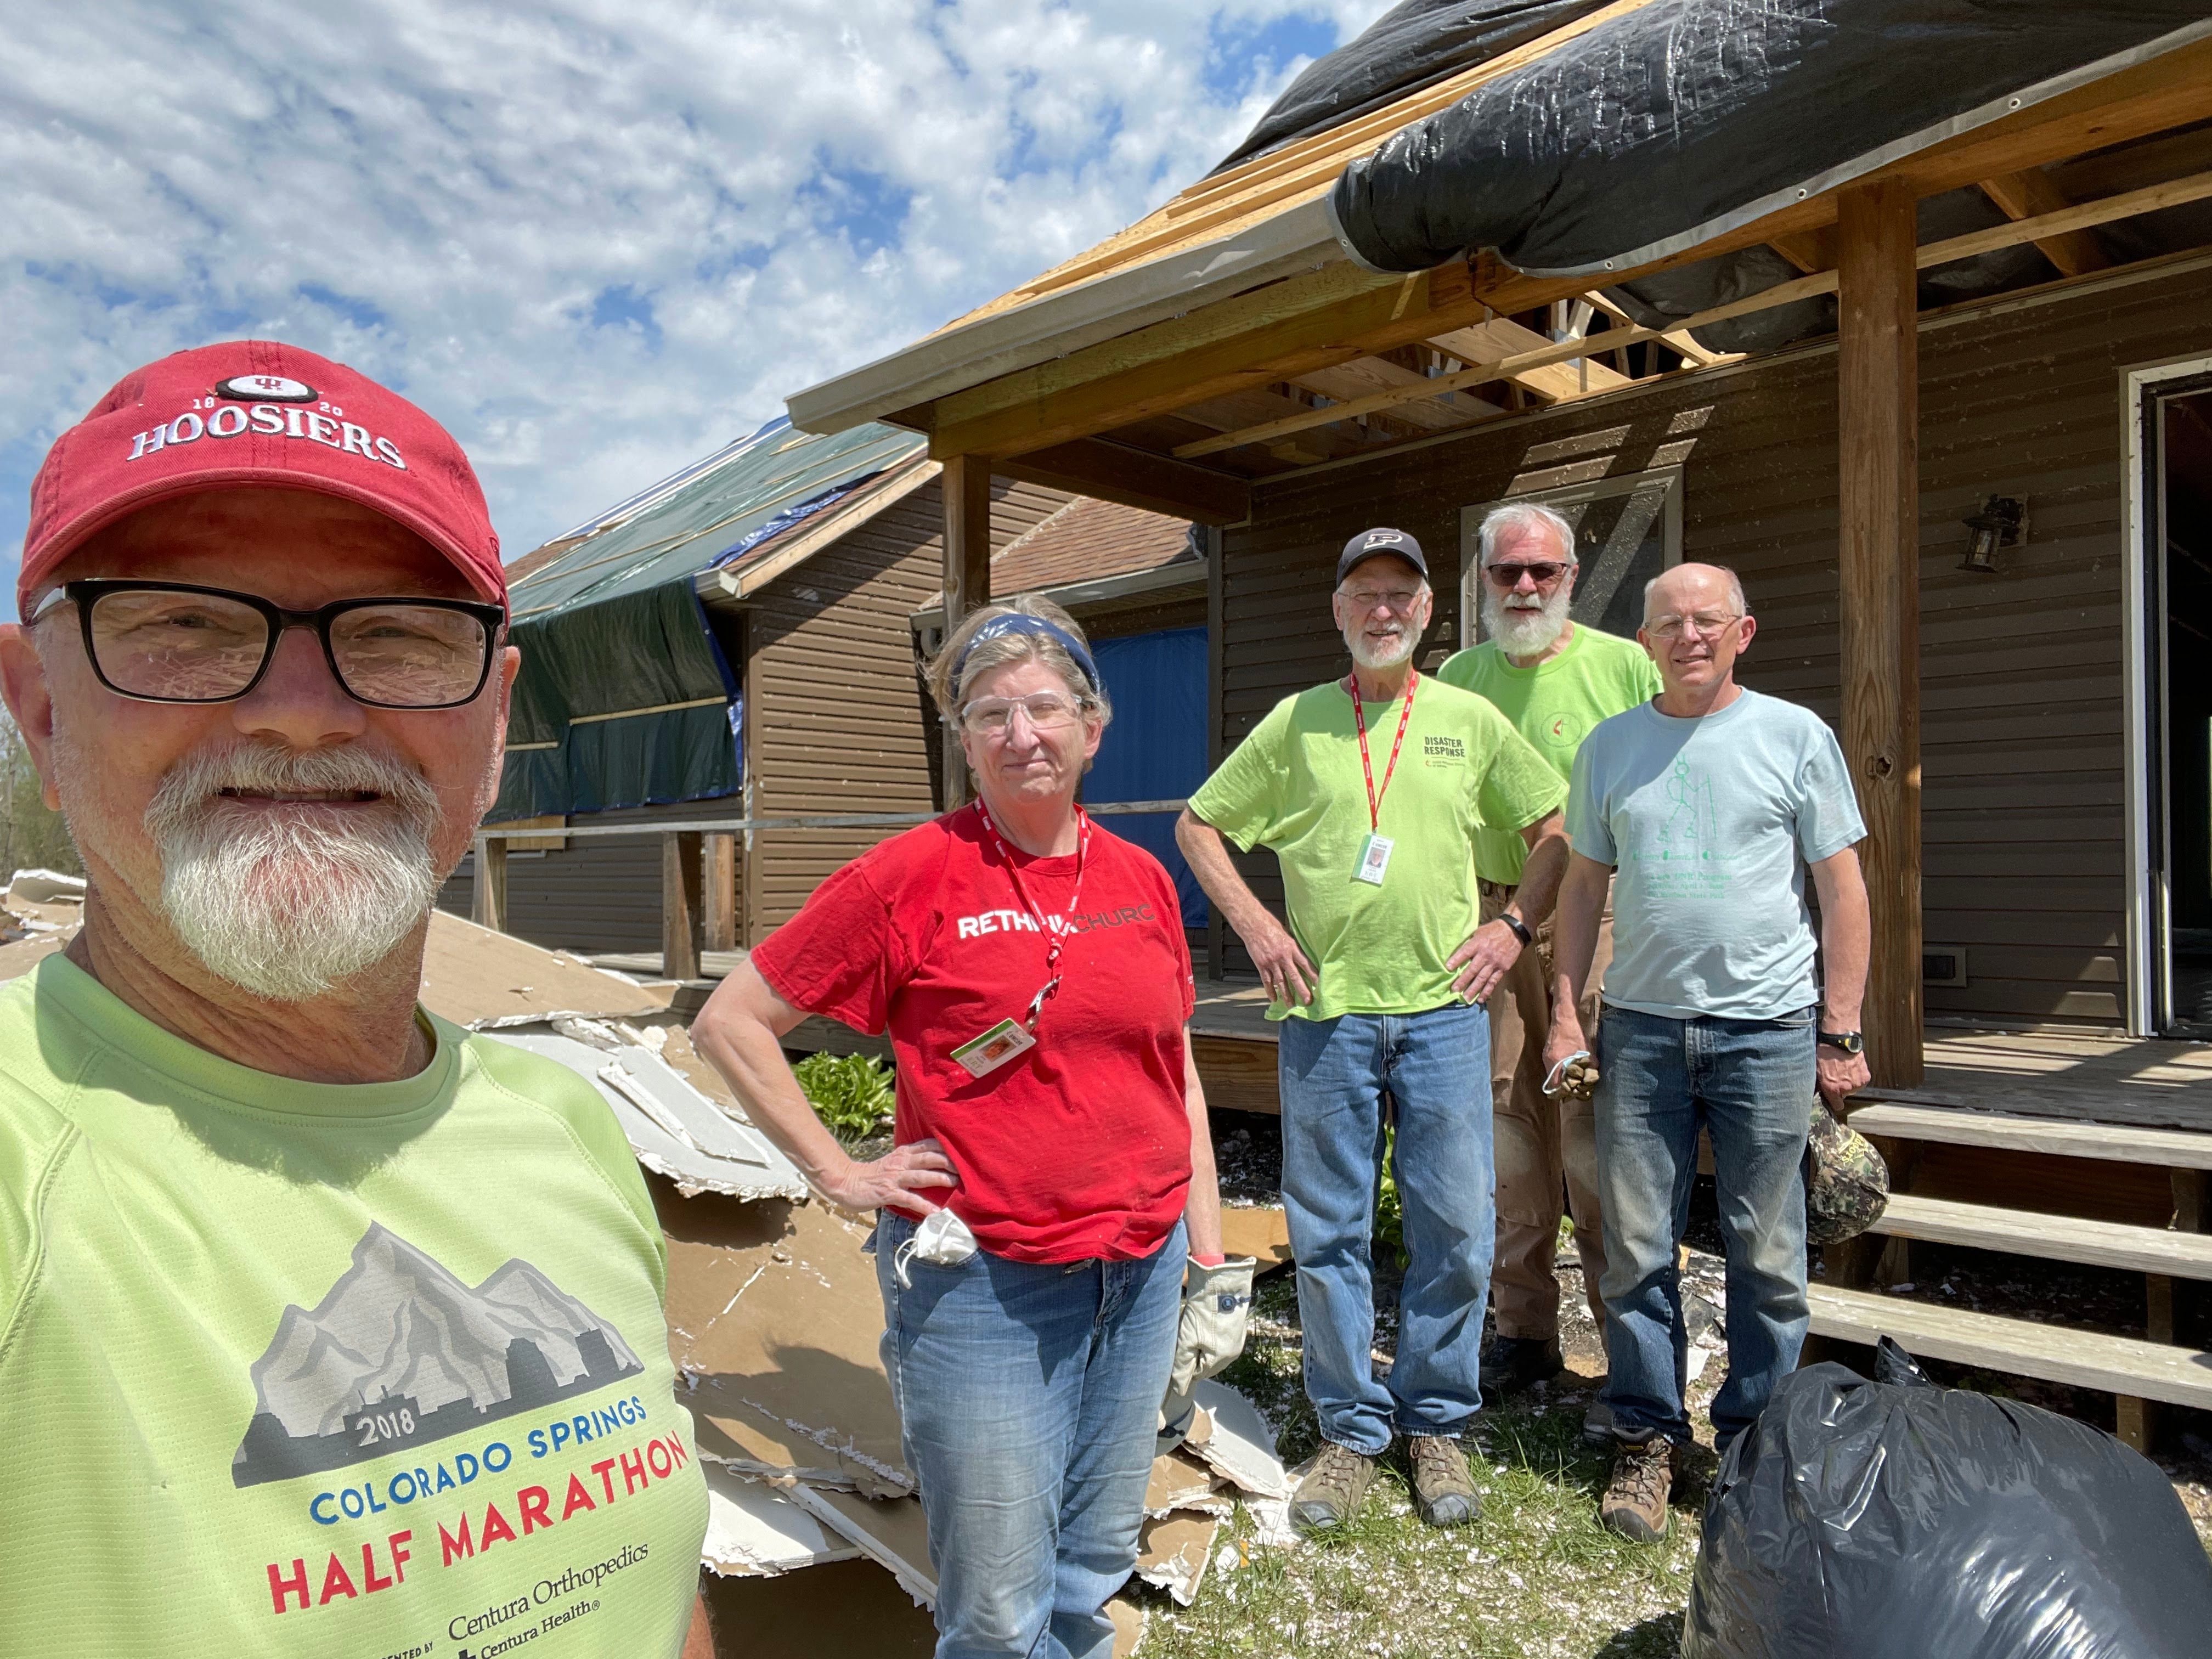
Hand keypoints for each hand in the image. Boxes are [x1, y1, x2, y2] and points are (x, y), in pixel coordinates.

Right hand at [815, 1137, 958, 1216]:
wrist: (846, 1182)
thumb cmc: (874, 1175)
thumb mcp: (894, 1163)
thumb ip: (912, 1161)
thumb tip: (934, 1163)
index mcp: (903, 1154)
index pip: (928, 1145)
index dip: (946, 1146)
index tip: (964, 1149)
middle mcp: (901, 1162)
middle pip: (929, 1157)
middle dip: (949, 1161)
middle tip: (968, 1167)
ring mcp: (894, 1177)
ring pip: (921, 1175)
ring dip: (940, 1178)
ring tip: (957, 1183)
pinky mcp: (888, 1193)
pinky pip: (909, 1199)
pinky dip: (923, 1206)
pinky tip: (935, 1212)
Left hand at [1167, 1256, 1255, 1397]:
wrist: (1220, 1285)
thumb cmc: (1202, 1313)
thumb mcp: (1186, 1340)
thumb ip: (1181, 1367)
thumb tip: (1178, 1391)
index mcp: (1221, 1359)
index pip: (1198, 1373)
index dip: (1185, 1361)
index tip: (1180, 1346)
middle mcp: (1233, 1353)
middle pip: (1207, 1363)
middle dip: (1195, 1354)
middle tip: (1187, 1335)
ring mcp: (1238, 1341)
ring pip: (1215, 1352)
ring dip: (1204, 1345)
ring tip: (1196, 1327)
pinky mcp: (1238, 1329)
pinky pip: (1222, 1341)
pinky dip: (1212, 1336)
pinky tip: (1206, 1323)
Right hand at [1238, 912, 1316, 1005]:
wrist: (1254, 924)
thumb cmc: (1271, 926)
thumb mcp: (1287, 934)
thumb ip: (1294, 946)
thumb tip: (1302, 955)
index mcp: (1292, 948)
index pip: (1305, 964)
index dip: (1313, 975)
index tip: (1320, 985)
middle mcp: (1283, 956)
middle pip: (1294, 976)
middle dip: (1302, 990)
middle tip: (1308, 1001)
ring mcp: (1271, 962)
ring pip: (1281, 982)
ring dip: (1287, 995)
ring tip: (1291, 1005)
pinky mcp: (1261, 965)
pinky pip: (1266, 981)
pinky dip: (1270, 991)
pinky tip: (1274, 999)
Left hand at [1447, 917, 1523, 1002]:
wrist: (1514, 931)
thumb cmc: (1493, 930)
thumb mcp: (1479, 931)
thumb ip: (1470, 943)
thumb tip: (1458, 953)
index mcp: (1478, 943)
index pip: (1465, 952)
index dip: (1456, 960)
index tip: (1447, 968)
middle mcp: (1486, 954)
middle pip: (1472, 969)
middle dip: (1462, 980)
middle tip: (1454, 990)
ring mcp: (1495, 963)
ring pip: (1482, 978)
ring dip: (1473, 989)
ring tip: (1465, 998)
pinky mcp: (1502, 969)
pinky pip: (1493, 981)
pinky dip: (1487, 991)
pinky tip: (1480, 998)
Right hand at [1543, 1010, 1588, 1087]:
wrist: (1563, 1016)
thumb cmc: (1574, 1032)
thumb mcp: (1586, 1048)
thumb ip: (1591, 1063)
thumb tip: (1594, 1073)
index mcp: (1556, 1061)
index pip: (1555, 1084)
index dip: (1563, 1091)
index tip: (1572, 1092)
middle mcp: (1548, 1060)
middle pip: (1552, 1080)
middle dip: (1562, 1085)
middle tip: (1573, 1086)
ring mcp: (1545, 1055)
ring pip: (1551, 1072)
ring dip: (1560, 1076)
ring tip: (1571, 1077)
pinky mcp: (1547, 1051)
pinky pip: (1551, 1065)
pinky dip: (1558, 1068)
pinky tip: (1567, 1066)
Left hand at [1817, 1047, 1870, 1115]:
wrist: (1841, 1040)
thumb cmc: (1826, 1052)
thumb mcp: (1817, 1070)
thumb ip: (1821, 1084)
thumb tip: (1820, 1090)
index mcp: (1832, 1089)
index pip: (1837, 1106)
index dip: (1835, 1102)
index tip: (1834, 1099)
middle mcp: (1846, 1089)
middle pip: (1845, 1094)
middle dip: (1841, 1087)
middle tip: (1838, 1075)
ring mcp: (1857, 1084)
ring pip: (1854, 1087)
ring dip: (1850, 1081)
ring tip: (1845, 1068)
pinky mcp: (1865, 1077)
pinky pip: (1861, 1081)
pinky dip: (1857, 1075)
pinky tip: (1851, 1066)